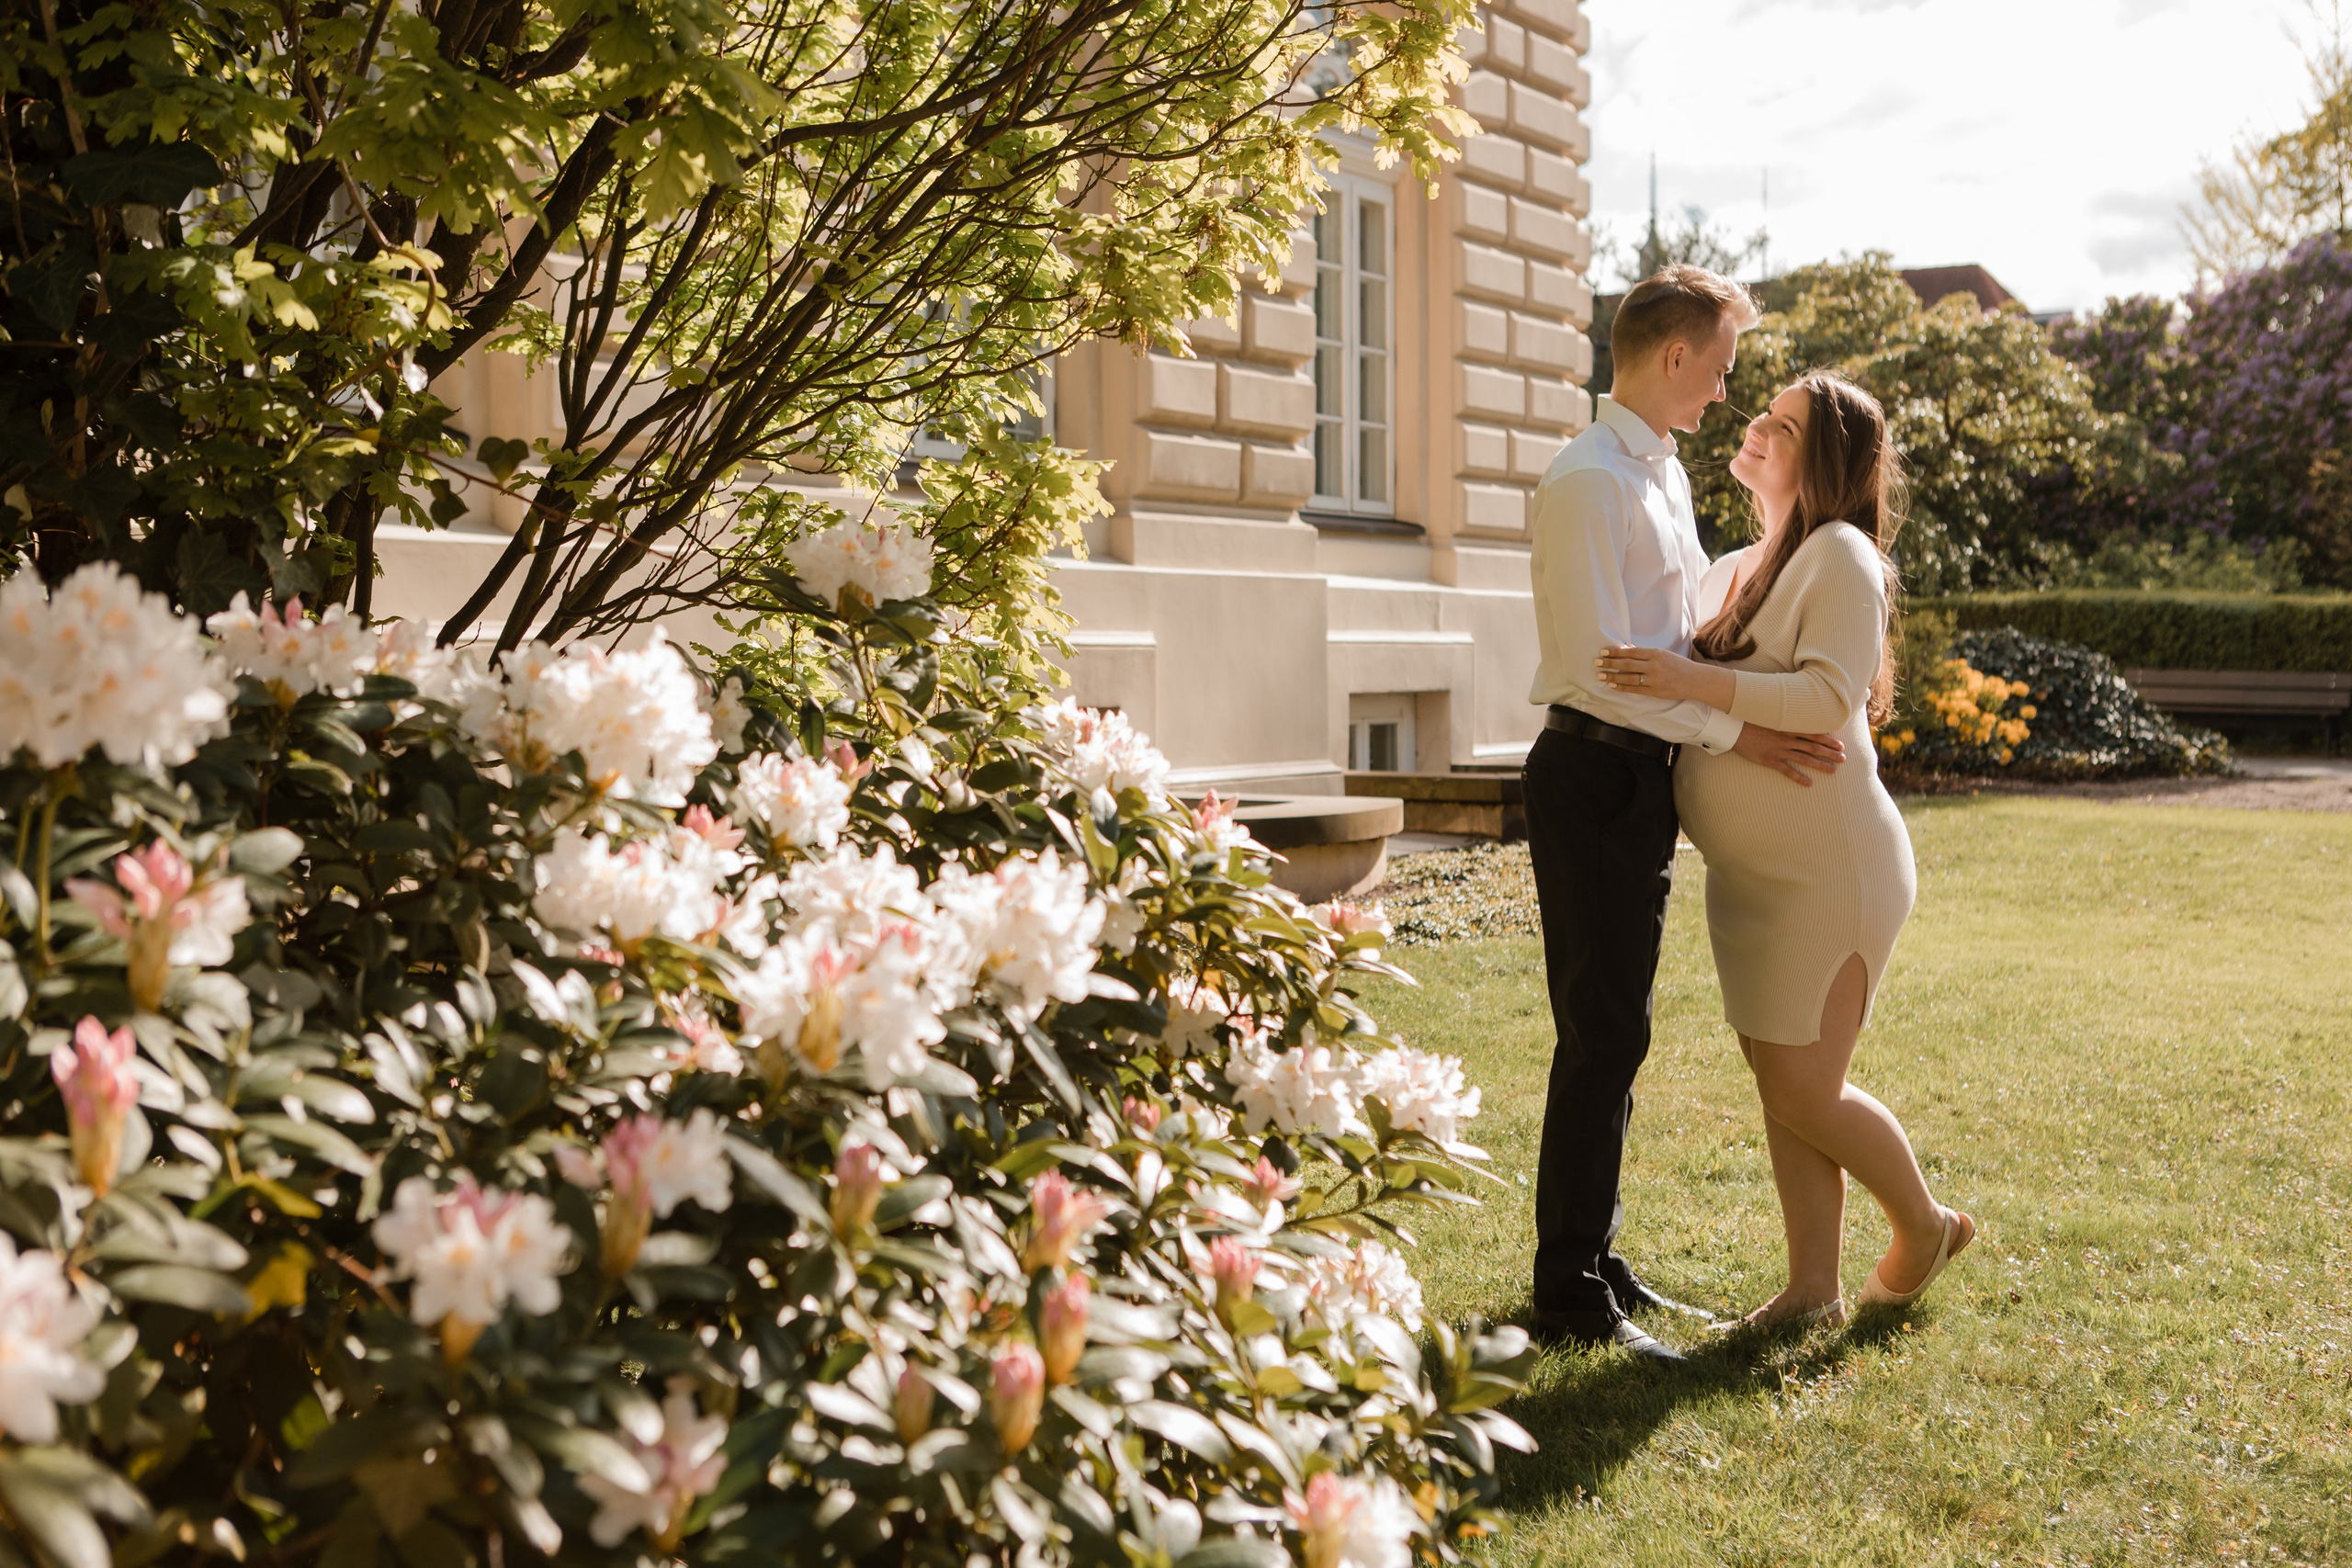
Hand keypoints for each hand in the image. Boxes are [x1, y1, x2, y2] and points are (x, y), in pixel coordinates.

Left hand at [1595, 644, 1714, 702]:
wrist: (1695, 680)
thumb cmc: (1678, 665)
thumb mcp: (1663, 655)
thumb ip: (1645, 654)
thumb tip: (1626, 650)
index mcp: (1656, 654)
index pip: (1631, 652)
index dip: (1616, 652)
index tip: (1603, 651)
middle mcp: (1654, 666)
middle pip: (1627, 664)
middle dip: (1610, 663)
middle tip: (1597, 662)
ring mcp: (1655, 680)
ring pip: (1629, 678)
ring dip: (1613, 676)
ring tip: (1601, 675)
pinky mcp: (1655, 691)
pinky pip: (1635, 690)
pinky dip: (1622, 687)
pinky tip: (1613, 685)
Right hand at [1731, 723, 1844, 785]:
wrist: (1734, 727)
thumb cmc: (1751, 719)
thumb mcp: (1770, 714)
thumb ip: (1783, 717)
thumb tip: (1795, 716)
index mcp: (1789, 727)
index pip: (1814, 733)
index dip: (1829, 740)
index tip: (1841, 745)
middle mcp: (1787, 739)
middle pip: (1814, 747)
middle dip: (1830, 753)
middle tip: (1844, 759)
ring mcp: (1779, 750)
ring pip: (1805, 758)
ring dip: (1820, 765)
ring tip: (1833, 771)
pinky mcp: (1770, 760)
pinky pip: (1788, 771)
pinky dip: (1799, 778)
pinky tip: (1809, 784)